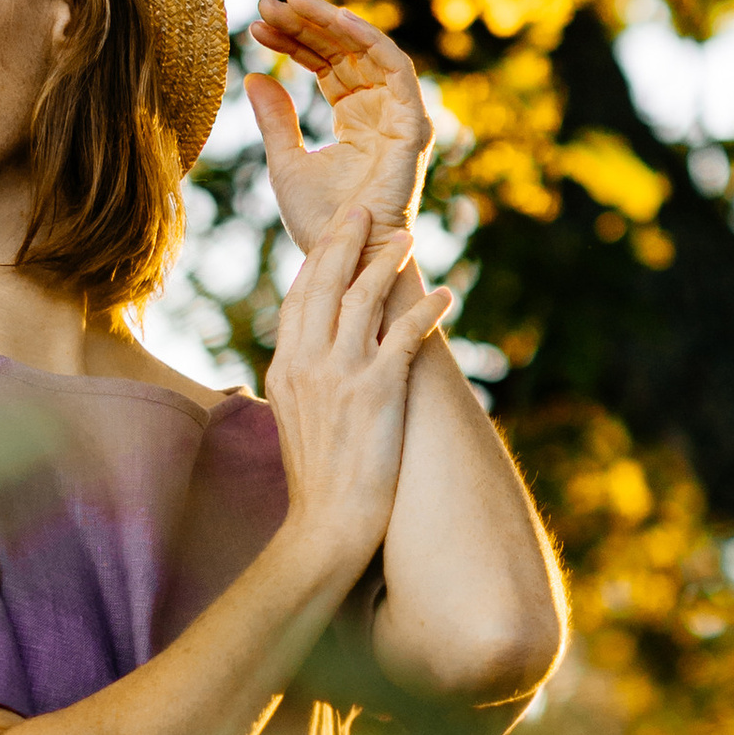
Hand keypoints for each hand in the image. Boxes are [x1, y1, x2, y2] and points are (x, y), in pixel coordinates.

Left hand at [245, 0, 432, 261]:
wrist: (345, 258)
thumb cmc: (319, 223)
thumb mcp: (285, 161)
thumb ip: (275, 119)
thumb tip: (253, 75)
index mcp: (354, 119)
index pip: (326, 65)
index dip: (293, 42)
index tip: (255, 26)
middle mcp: (379, 112)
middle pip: (344, 51)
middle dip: (306, 24)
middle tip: (267, 5)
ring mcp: (398, 116)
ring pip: (367, 50)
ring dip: (331, 21)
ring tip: (291, 1)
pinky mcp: (412, 124)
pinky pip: (397, 67)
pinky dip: (369, 38)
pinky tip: (335, 18)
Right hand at [263, 200, 452, 578]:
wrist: (326, 526)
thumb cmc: (317, 483)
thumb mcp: (295, 421)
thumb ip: (303, 381)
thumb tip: (315, 362)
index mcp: (285, 368)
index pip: (299, 297)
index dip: (318, 259)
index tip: (334, 232)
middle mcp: (308, 363)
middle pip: (324, 282)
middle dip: (345, 239)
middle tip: (364, 208)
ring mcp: (341, 375)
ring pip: (363, 297)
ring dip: (387, 261)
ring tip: (408, 238)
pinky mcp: (377, 391)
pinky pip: (405, 334)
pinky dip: (428, 309)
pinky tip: (449, 295)